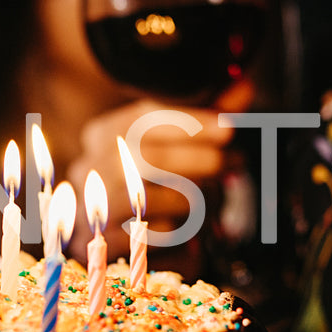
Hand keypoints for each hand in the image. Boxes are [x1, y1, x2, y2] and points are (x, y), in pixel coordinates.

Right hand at [65, 81, 254, 256]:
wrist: (127, 241)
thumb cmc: (159, 186)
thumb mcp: (183, 146)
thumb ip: (209, 118)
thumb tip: (242, 87)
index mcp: (102, 135)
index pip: (142, 117)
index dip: (189, 121)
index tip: (228, 127)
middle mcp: (89, 168)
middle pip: (145, 156)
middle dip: (198, 159)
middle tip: (233, 162)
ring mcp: (92, 207)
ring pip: (147, 197)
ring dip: (192, 199)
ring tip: (214, 199)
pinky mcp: (105, 244)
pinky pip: (149, 235)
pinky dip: (178, 232)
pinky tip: (193, 231)